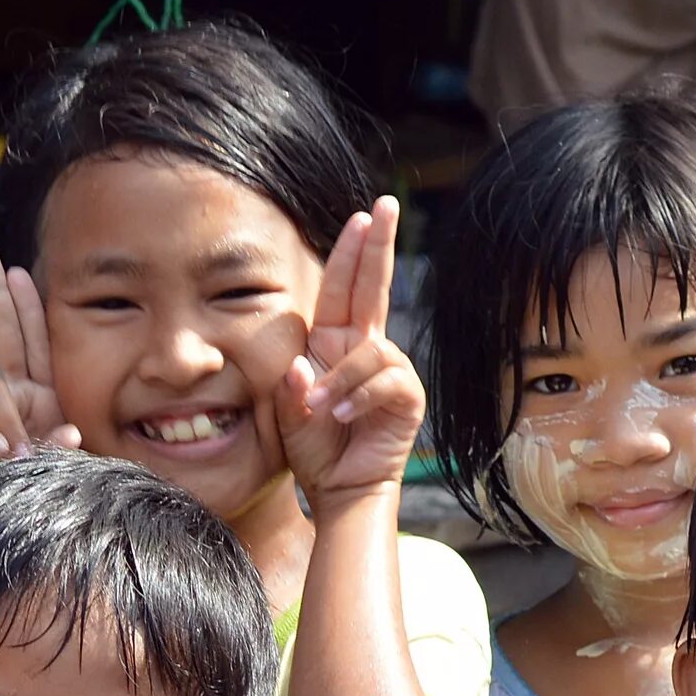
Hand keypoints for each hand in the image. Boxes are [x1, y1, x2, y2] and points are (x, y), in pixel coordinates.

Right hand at [0, 246, 79, 482]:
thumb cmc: (53, 500)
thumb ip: (70, 445)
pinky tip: (2, 451)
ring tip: (21, 450)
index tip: (19, 270)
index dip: (28, 306)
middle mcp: (18, 398)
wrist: (16, 534)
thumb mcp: (75, 467)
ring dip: (7, 415)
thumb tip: (63, 430)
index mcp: (48, 395)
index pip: (38, 342)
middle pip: (3, 335)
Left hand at [272, 198, 425, 505]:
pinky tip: (340, 416)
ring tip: (321, 410)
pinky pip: (385, 381)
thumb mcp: (289, 413)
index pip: (344, 289)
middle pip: (374, 287)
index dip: (352, 252)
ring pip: (371, 351)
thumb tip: (299, 367)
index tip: (361, 216)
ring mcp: (390, 371)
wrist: (338, 488)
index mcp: (333, 343)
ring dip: (342, 379)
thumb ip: (289, 388)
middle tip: (385, 206)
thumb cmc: (314, 449)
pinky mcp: (406, 397)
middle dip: (378, 246)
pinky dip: (357, 398)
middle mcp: (364, 348)